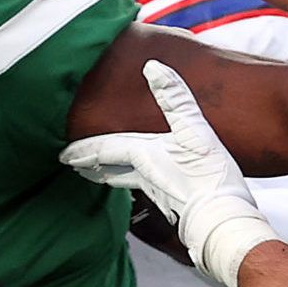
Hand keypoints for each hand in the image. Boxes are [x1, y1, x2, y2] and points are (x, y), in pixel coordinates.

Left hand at [60, 61, 279, 286]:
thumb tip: (153, 67)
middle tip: (71, 164)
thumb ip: (175, 98)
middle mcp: (146, 175)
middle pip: (109, 168)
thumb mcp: (194, 129)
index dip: (83, 149)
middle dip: (89, 164)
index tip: (64, 153)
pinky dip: (132, 183)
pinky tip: (141, 185)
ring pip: (125, 180)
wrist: (223, 219)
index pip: (104, 149)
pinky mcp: (173, 202)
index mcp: (145, 156)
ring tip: (95, 174)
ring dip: (107, 175)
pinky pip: (144, 188)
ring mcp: (159, 191)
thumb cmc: (209, 176)